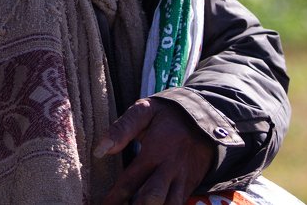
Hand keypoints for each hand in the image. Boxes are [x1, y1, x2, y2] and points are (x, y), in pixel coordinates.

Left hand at [95, 97, 215, 204]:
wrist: (206, 116)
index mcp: (155, 151)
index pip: (130, 181)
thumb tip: (100, 149)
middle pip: (153, 199)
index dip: (115, 197)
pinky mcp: (191, 185)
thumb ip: (123, 128)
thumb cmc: (168, 115)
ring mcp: (183, 180)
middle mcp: (170, 169)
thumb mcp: (145, 111)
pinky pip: (179, 204)